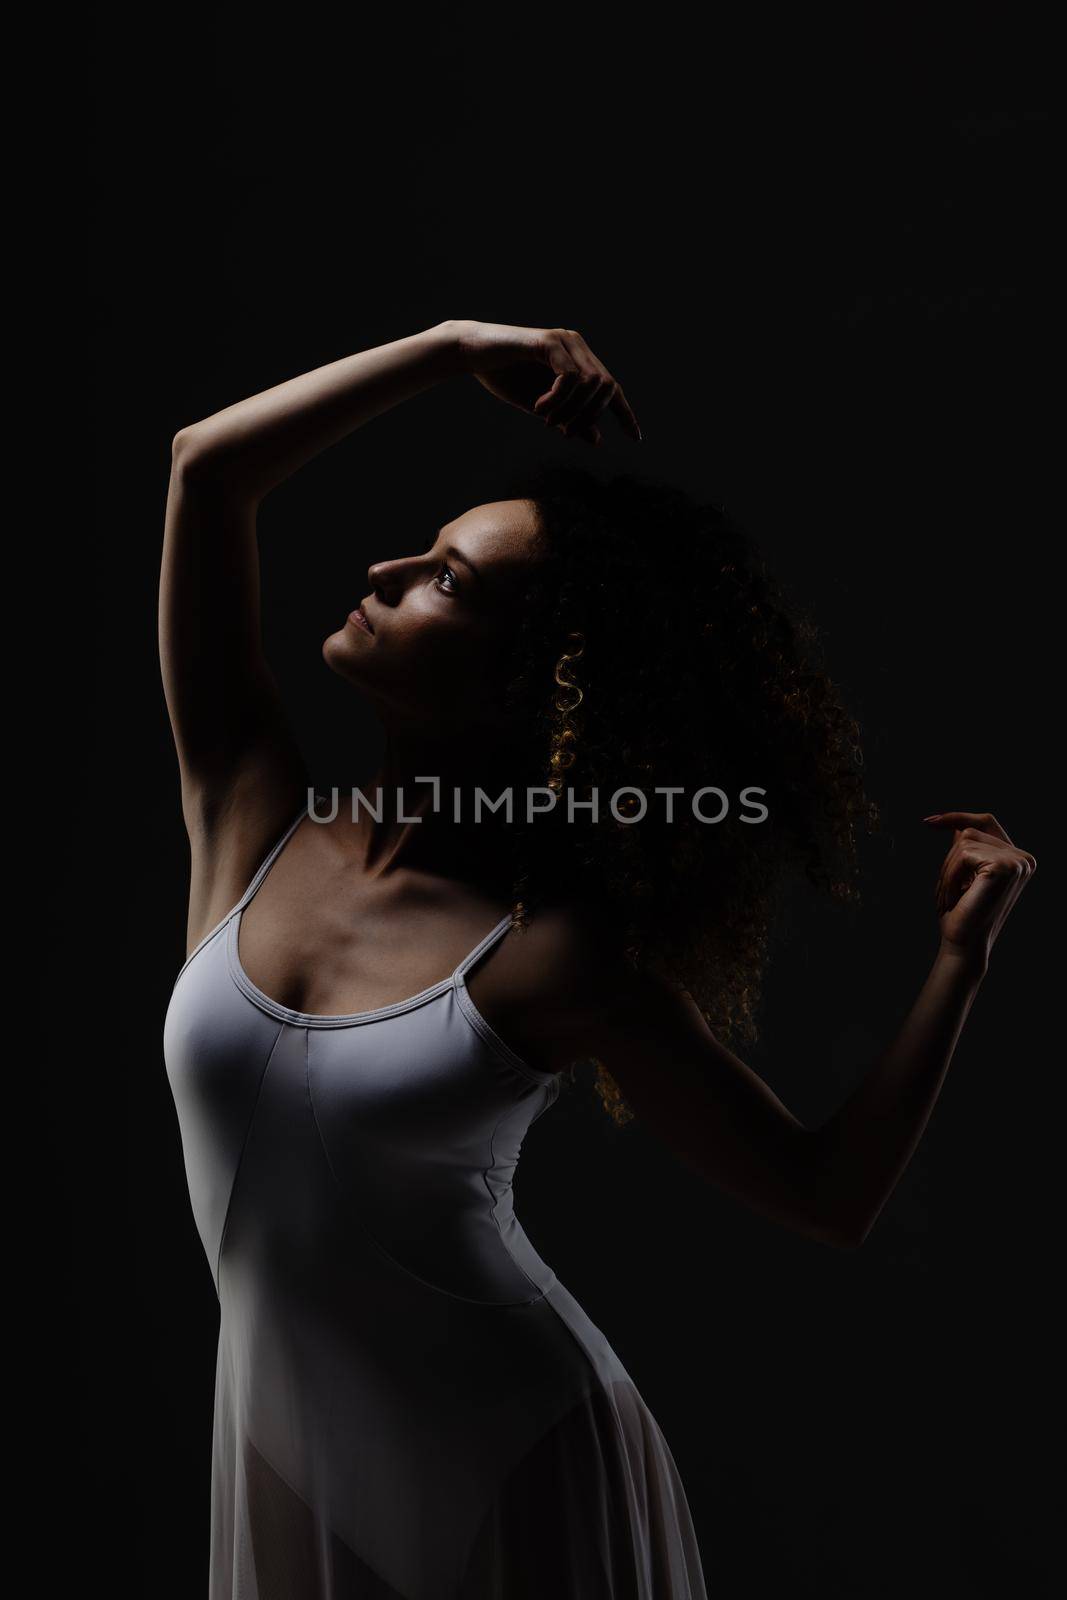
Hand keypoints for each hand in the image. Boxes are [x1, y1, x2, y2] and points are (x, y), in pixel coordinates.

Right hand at [451, 320, 641, 445]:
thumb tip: (597, 439)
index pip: (613, 388)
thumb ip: (569, 419)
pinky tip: (538, 407)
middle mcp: (578, 346)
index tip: (636, 438)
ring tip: (547, 421)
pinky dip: (557, 399)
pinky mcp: (549, 342)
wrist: (472, 355)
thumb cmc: (505, 377)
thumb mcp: (544, 408)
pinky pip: (569, 377)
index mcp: (580, 360)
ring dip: (571, 410)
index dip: (625, 413)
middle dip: (589, 417)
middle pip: (607, 388)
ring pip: (590, 384)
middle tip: (564, 433)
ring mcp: (565, 341)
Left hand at [924, 811, 1036, 963]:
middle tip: (944, 891)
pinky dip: (950, 875)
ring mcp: (1017, 862)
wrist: (964, 944)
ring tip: (949, 896)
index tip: (928, 822)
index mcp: (1019, 860)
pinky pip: (963, 854)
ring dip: (948, 869)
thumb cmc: (962, 913)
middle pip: (971, 831)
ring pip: (964, 840)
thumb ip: (967, 849)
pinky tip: (954, 897)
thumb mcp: (962, 874)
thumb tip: (956, 825)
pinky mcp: (1004, 867)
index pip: (987, 821)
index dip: (958, 816)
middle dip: (949, 859)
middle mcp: (1024, 859)